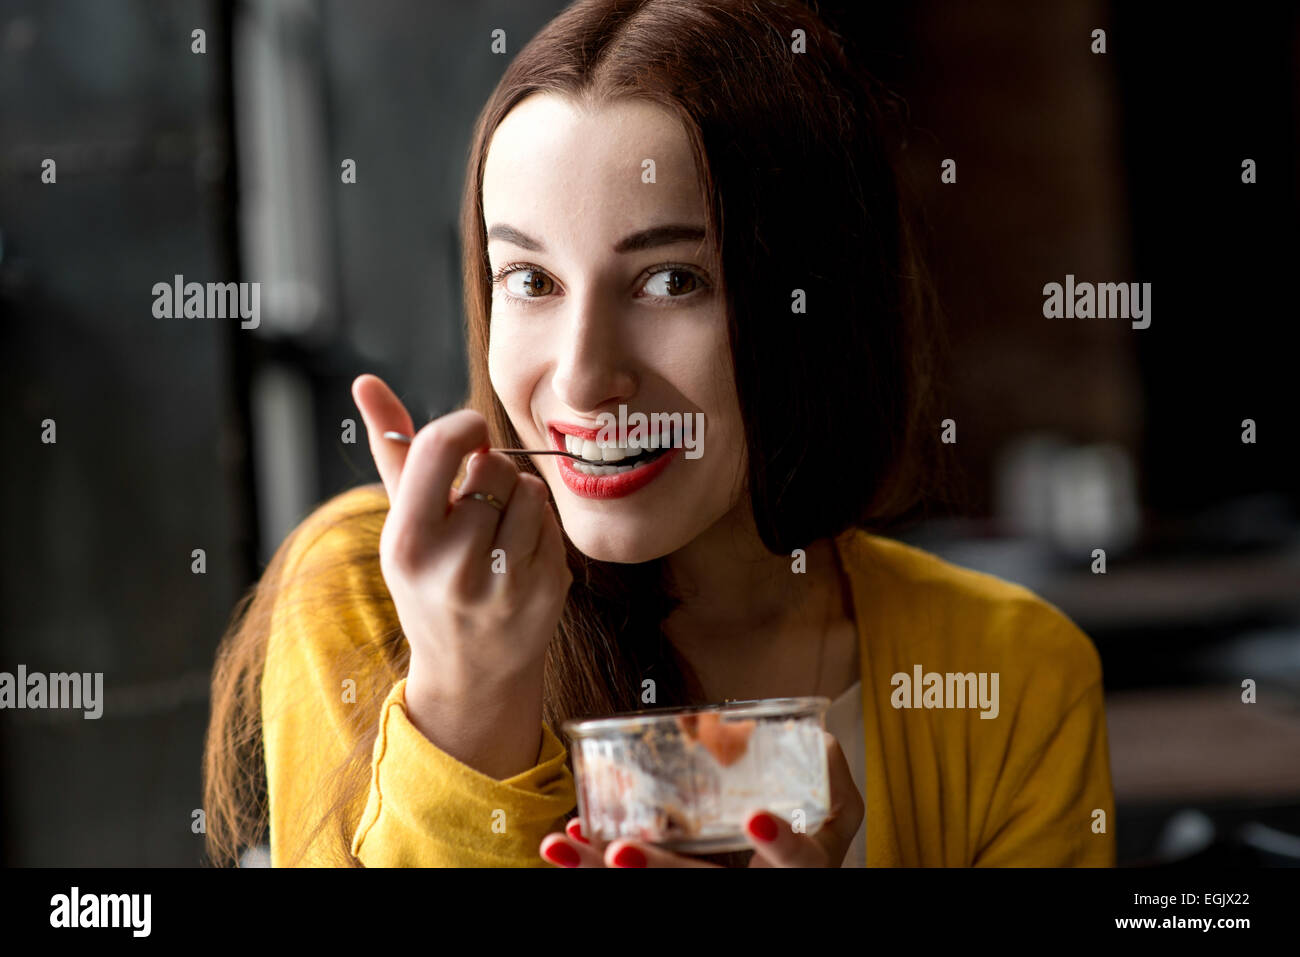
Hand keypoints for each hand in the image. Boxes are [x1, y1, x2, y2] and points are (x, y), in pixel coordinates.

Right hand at [352, 374, 571, 769]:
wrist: (470, 673)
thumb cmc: (431, 583)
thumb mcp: (403, 525)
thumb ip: (391, 450)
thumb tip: (365, 381)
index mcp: (406, 542)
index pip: (439, 446)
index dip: (464, 427)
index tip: (470, 436)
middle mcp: (451, 566)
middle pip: (494, 466)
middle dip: (492, 471)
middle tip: (480, 502)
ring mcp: (503, 584)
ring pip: (530, 491)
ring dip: (521, 497)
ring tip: (499, 529)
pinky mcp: (546, 593)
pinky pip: (554, 523)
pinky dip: (542, 527)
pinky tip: (521, 555)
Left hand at [539, 731, 863, 866]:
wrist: (790, 862)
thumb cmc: (812, 830)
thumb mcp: (838, 809)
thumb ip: (830, 775)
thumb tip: (819, 737)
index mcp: (797, 869)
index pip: (796, 864)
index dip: (779, 844)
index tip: (756, 817)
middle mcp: (750, 886)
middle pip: (703, 887)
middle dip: (659, 872)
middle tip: (620, 851)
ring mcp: (712, 887)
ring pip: (656, 891)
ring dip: (600, 869)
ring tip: (564, 844)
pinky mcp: (676, 882)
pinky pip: (630, 877)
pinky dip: (593, 859)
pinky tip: (571, 836)